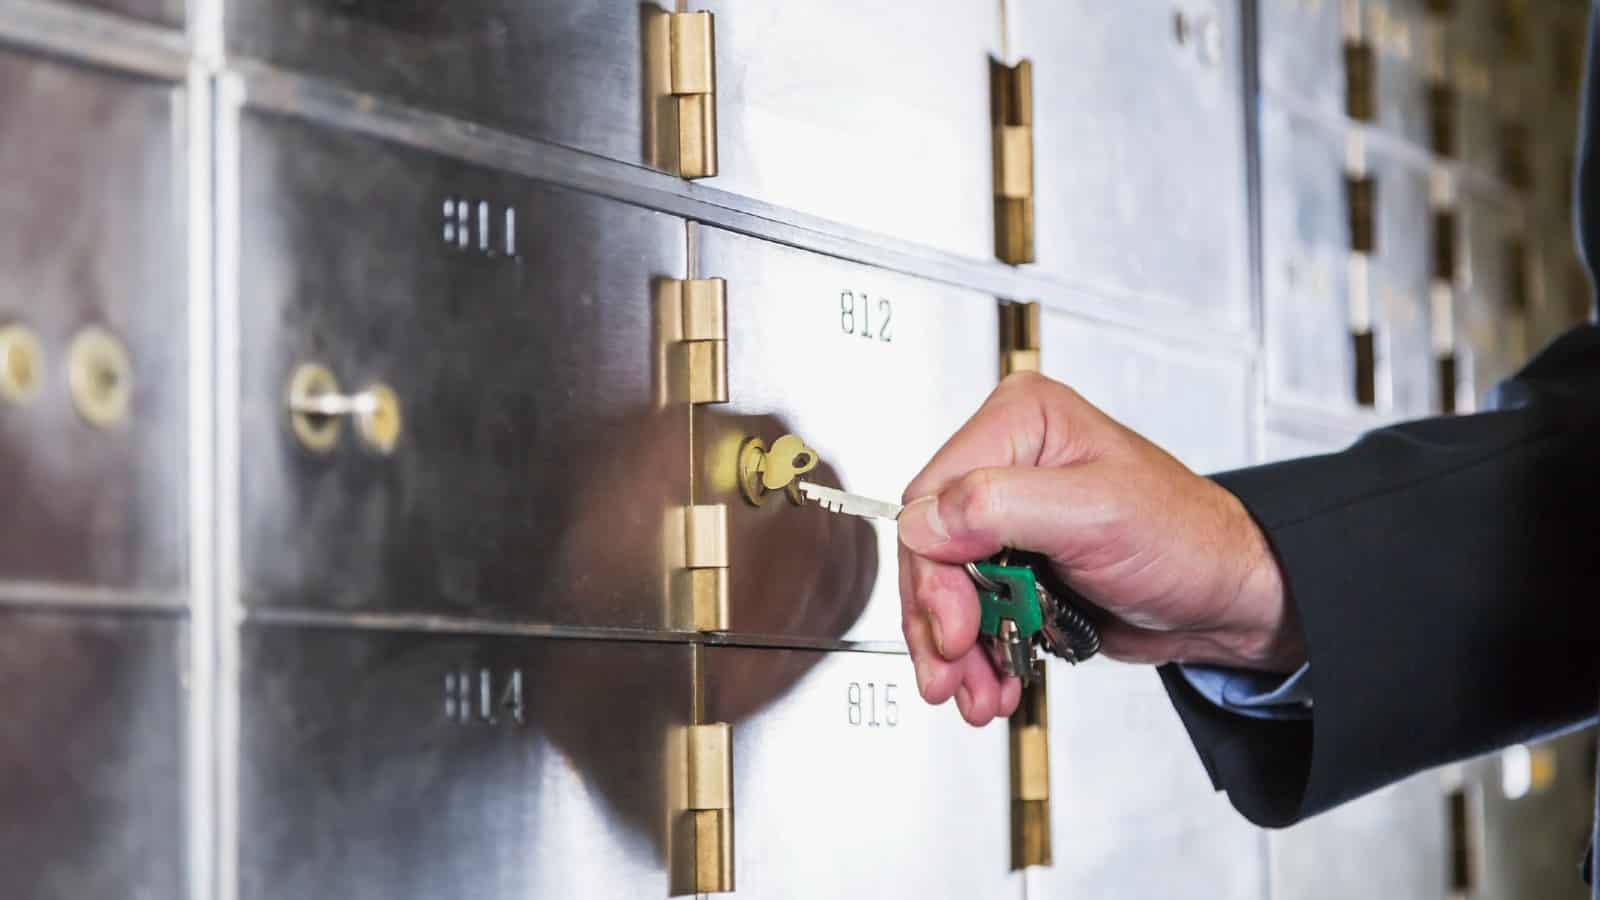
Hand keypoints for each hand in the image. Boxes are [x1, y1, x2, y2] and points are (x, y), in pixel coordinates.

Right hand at [897, 372, 1302, 725]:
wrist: (1226, 597)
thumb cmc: (1189, 539)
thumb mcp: (1097, 514)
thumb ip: (1001, 506)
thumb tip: (924, 522)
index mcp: (1020, 422)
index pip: (932, 496)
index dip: (933, 570)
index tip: (954, 627)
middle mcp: (1006, 463)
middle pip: (930, 548)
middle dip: (940, 620)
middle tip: (955, 672)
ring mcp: (1008, 517)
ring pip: (943, 588)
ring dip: (956, 652)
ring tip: (980, 693)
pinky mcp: (1015, 564)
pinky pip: (969, 611)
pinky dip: (977, 655)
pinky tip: (996, 681)